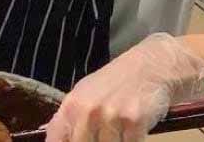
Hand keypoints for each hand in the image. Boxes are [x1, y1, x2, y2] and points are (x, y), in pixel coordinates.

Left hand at [45, 33, 203, 141]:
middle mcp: (88, 111)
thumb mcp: (84, 95)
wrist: (149, 68)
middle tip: (104, 136)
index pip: (56, 138)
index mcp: (71, 106)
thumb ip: (69, 118)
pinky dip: (131, 141)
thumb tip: (54, 138)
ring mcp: (111, 116)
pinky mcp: (134, 122)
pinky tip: (133, 131)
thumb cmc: (114, 83)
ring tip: (119, 130)